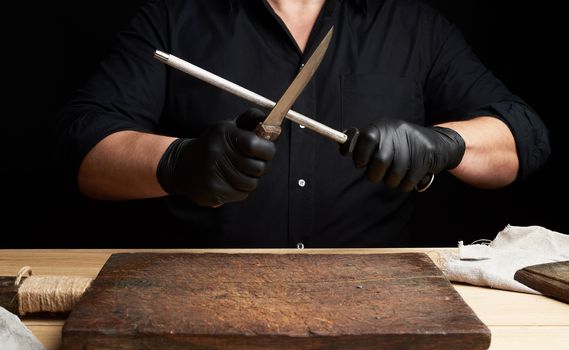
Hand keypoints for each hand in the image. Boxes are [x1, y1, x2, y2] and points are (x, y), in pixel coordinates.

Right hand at [156, 108, 275, 205]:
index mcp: (224, 134)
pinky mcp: (214, 192)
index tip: (266, 150)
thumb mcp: (230, 127)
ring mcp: (215, 175)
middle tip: (253, 161)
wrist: (183, 165)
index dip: (267, 150)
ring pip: (252, 183)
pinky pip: (241, 194)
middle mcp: (218, 154)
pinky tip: (229, 180)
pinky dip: (240, 189)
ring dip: (250, 178)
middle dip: (261, 166)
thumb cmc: (215, 144)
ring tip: (238, 170)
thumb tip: (276, 125)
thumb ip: (252, 121)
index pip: (255, 145)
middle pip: (259, 168)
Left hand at [349, 119, 464, 191]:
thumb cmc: (401, 143)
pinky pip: (406, 184)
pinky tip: (407, 177)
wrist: (438, 143)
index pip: (366, 139)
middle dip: (375, 175)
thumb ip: (363, 143)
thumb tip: (343, 148)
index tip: (361, 163)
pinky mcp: (424, 161)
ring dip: (390, 182)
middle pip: (379, 162)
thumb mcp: (383, 136)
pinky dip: (404, 185)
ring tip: (394, 174)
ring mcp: (412, 147)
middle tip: (378, 174)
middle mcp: (397, 134)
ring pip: (392, 177)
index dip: (360, 155)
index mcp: (383, 127)